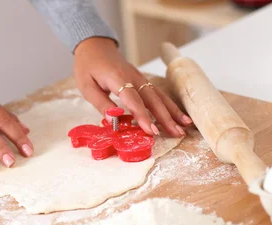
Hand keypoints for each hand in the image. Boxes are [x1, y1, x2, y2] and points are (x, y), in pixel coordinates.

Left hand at [73, 37, 191, 137]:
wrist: (94, 44)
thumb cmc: (88, 66)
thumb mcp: (87, 86)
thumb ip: (102, 103)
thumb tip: (114, 120)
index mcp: (118, 78)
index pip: (133, 100)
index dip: (143, 116)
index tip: (151, 131)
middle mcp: (134, 77)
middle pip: (153, 99)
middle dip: (166, 117)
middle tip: (177, 133)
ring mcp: (140, 77)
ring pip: (159, 96)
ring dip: (172, 112)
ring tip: (184, 126)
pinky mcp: (142, 80)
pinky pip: (157, 94)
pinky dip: (169, 105)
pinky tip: (177, 116)